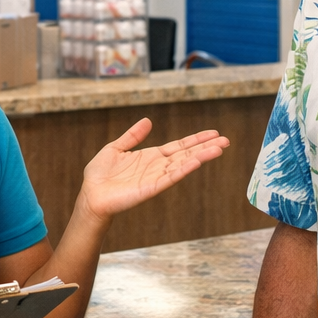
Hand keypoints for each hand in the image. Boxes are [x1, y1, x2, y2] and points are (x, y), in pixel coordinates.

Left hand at [77, 119, 230, 220]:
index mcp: (151, 156)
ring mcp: (156, 178)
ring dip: (201, 157)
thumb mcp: (115, 148)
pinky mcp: (151, 188)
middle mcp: (157, 167)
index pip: (179, 146)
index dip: (196, 139)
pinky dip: (184, 169)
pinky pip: (170, 177)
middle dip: (206, 147)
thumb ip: (132, 136)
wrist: (91, 195)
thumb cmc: (100, 176)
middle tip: (226, 141)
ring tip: (219, 149)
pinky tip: (196, 161)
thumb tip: (147, 121)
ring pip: (183, 165)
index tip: (214, 133)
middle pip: (186, 154)